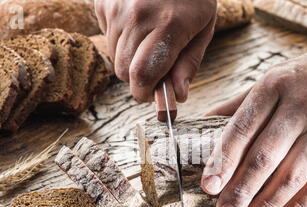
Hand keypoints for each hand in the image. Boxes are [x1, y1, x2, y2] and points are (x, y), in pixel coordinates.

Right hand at [94, 0, 216, 101]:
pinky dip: (120, 39)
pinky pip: (107, 36)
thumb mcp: (203, 28)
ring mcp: (117, 7)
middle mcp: (138, 16)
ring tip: (147, 38)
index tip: (150, 94)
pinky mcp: (103, 2)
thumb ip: (188, 64)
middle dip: (137, 78)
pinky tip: (136, 23)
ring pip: (114, 56)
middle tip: (153, 66)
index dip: (144, 92)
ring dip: (129, 58)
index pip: (142, 75)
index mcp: (168, 25)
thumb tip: (177, 96)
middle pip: (124, 71)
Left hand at [201, 39, 306, 206]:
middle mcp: (299, 107)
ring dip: (268, 203)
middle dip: (242, 189)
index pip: (242, 129)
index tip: (209, 186)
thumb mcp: (270, 80)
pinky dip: (299, 205)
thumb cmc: (305, 78)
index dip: (223, 160)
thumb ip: (236, 106)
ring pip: (294, 174)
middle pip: (266, 155)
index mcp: (272, 88)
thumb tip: (201, 124)